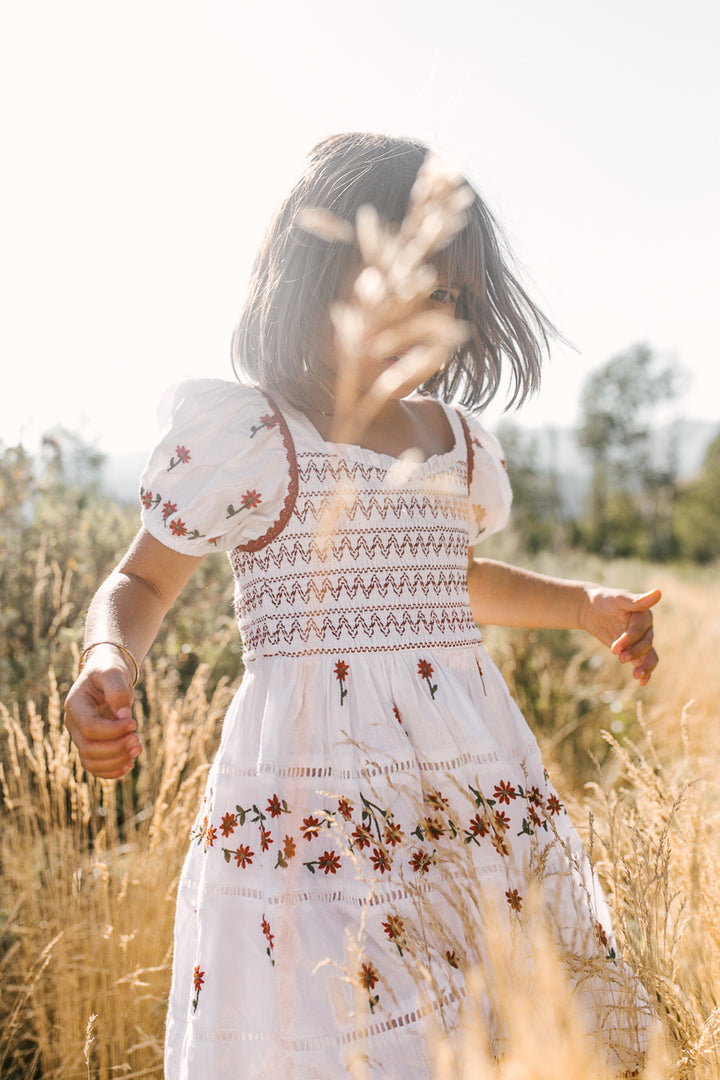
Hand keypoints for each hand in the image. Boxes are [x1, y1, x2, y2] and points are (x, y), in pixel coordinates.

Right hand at [64, 645, 142, 778]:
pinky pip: (95, 767)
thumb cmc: (109, 670)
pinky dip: (112, 770)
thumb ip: (117, 692)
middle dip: (116, 748)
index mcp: (75, 705)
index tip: (134, 723)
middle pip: (89, 749)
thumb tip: (125, 718)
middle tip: (138, 740)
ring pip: (91, 762)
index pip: (90, 727)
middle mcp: (73, 724)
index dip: (113, 731)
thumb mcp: (113, 672)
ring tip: (138, 749)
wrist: (105, 674)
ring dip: (116, 761)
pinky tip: (130, 763)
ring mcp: (79, 736)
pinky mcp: (90, 744)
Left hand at [579, 587, 660, 685]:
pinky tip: (642, 682)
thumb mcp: (618, 599)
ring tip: (636, 676)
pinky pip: (643, 662)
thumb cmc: (605, 600)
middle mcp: (646, 628)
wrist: (592, 609)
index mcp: (644, 614)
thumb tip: (659, 592)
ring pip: (649, 655)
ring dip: (645, 666)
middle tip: (619, 657)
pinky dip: (645, 672)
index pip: (640, 630)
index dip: (629, 639)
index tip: (614, 648)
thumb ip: (637, 600)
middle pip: (646, 644)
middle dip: (634, 652)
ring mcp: (641, 640)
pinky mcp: (634, 650)